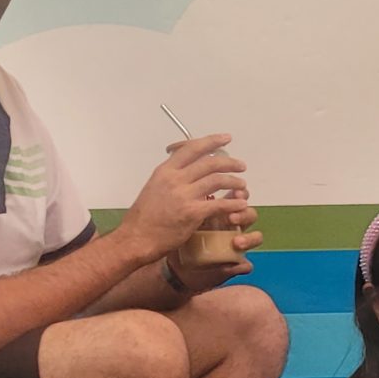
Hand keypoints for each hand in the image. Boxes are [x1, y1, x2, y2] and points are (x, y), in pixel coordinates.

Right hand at [122, 134, 254, 264]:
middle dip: (230, 162)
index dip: (212, 141)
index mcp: (165, 171)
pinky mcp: (193, 213)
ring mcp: (184, 195)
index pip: (192, 148)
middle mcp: (175, 179)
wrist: (136, 238)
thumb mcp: (153, 187)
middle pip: (209, 163)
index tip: (226, 138)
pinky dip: (233, 203)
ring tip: (242, 184)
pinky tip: (241, 204)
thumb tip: (184, 171)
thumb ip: (170, 178)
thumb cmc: (143, 218)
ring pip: (217, 180)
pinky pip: (219, 204)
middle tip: (241, 165)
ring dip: (234, 181)